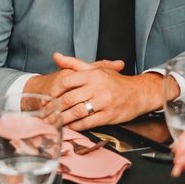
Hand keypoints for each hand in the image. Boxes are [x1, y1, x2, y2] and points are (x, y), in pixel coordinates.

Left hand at [35, 53, 165, 126]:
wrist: (139, 93)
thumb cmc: (115, 82)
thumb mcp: (96, 69)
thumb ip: (74, 63)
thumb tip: (56, 56)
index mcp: (92, 75)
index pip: (66, 81)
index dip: (54, 91)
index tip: (46, 98)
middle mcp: (97, 87)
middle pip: (69, 99)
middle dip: (55, 108)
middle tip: (45, 114)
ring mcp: (103, 102)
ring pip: (77, 111)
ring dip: (63, 119)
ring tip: (54, 122)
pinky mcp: (108, 115)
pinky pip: (88, 122)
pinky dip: (76, 126)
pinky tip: (70, 126)